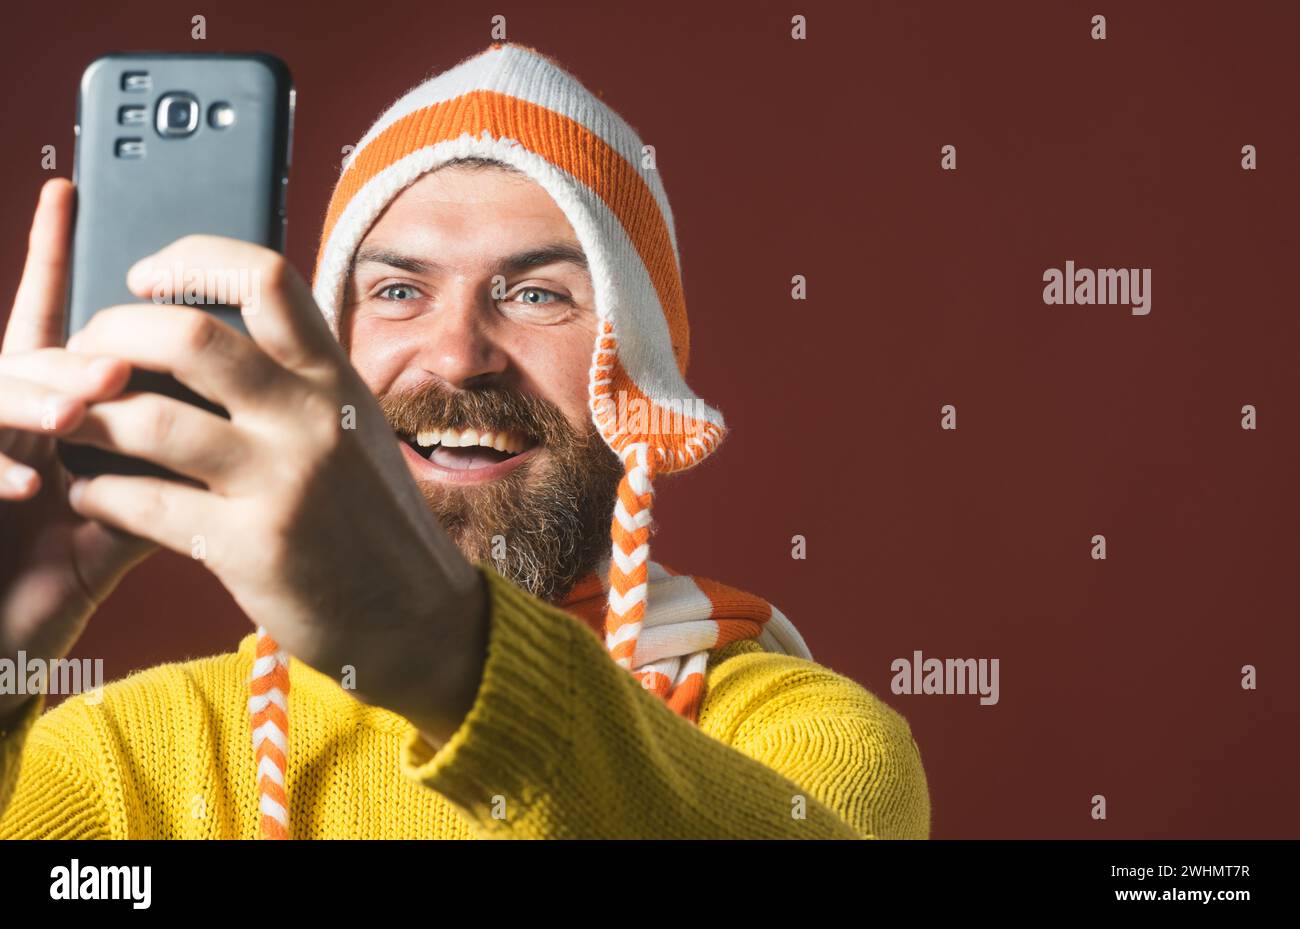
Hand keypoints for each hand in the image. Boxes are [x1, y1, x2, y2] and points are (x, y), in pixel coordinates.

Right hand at [0, 179, 151, 723]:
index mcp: (48, 418)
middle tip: (119, 360)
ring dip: (42, 396)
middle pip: (30, 353)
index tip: (67, 193)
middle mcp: (4, 425)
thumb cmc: (48, 586)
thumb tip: (238, 427)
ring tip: (86, 406)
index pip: (57, 329)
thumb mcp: (118, 528)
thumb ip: (170, 471)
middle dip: (75, 347)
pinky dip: (2, 469)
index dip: (51, 260)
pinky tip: (33, 482)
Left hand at [60, 235, 488, 744]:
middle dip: (113, 334)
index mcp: (335, 380)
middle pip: (189, 336)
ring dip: (87, 418)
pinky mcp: (250, 547)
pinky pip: (141, 503)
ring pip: (149, 419)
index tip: (146, 276)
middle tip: (87, 355)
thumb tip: (205, 335)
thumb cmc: (370, 519)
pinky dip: (98, 492)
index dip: (192, 259)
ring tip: (70, 424)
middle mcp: (313, 419)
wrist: (414, 615)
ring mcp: (282, 482)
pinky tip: (93, 492)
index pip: (265, 279)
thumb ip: (296, 383)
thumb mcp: (353, 429)